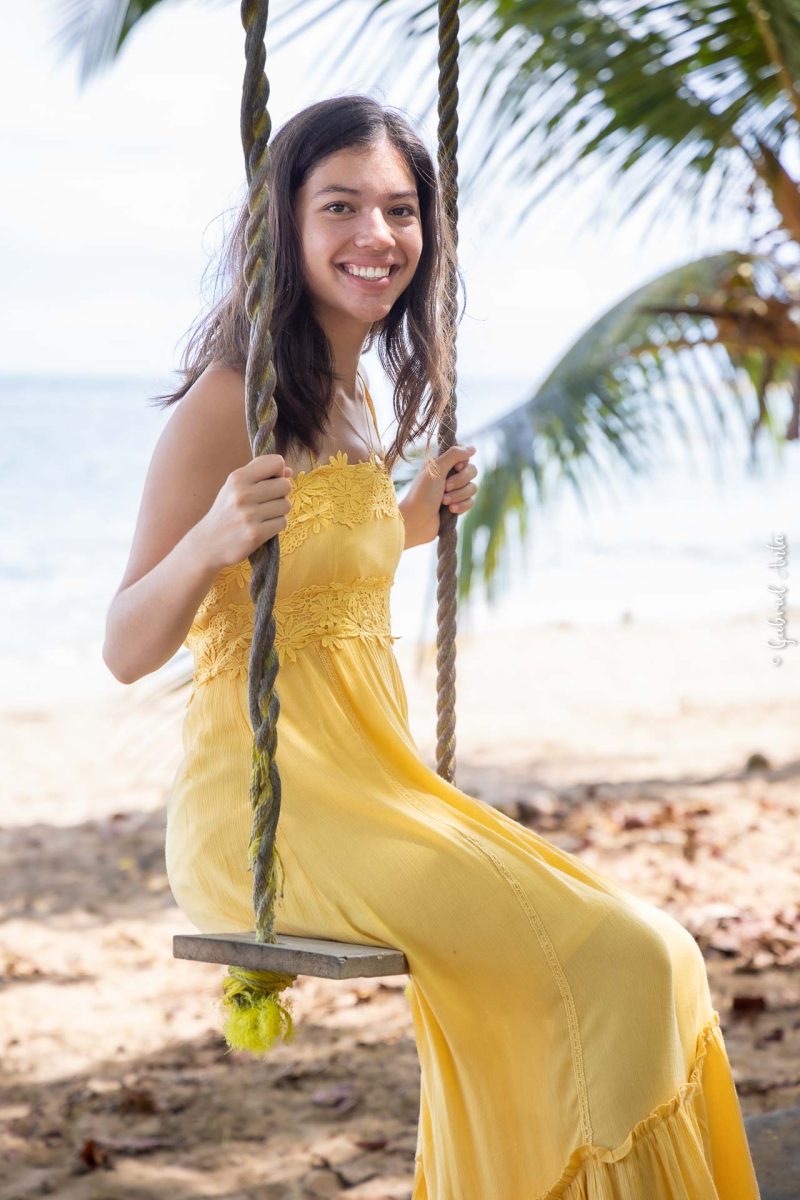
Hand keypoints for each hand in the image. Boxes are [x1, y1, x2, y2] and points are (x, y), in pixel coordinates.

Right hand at [198, 454, 293, 570]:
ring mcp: (249, 515)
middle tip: (267, 502)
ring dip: (279, 511)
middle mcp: (242, 494)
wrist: (208, 543)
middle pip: (285, 485)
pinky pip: (282, 523)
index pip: (276, 463)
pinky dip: (276, 525)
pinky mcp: (255, 534)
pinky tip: (262, 527)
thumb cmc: (226, 512)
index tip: (270, 481)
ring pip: (286, 505)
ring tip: (263, 515)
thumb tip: (289, 471)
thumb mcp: (235, 487)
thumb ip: (261, 475)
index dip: (278, 472)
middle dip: (281, 494)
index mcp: (237, 478)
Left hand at [402, 445, 478, 545]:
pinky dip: (462, 506)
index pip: (464, 456)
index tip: (455, 468)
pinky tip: (450, 510)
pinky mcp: (457, 505)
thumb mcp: (436, 469)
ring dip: (459, 495)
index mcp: (441, 463)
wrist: (416, 522)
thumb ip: (454, 455)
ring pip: (473, 488)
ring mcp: (453, 491)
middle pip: (472, 471)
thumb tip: (473, 448)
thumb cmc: (422, 494)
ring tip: (444, 502)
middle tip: (445, 487)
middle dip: (460, 481)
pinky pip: (471, 502)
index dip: (463, 463)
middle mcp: (448, 475)